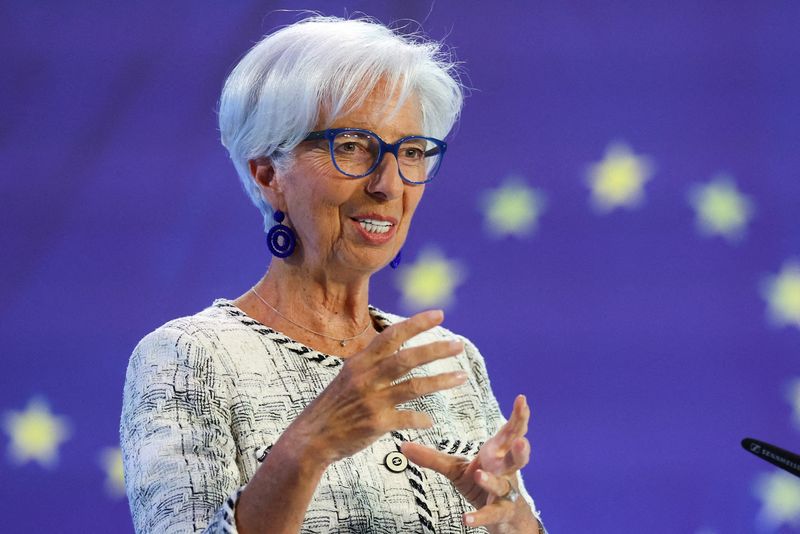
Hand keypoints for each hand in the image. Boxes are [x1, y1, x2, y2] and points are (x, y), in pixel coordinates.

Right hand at [288, 309, 466, 464]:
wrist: (311, 438)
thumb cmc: (333, 406)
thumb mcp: (347, 376)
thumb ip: (371, 362)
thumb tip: (395, 347)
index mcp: (359, 361)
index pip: (392, 335)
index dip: (416, 323)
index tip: (439, 314)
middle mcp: (366, 377)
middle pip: (408, 358)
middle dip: (436, 349)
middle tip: (458, 344)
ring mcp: (372, 400)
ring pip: (414, 387)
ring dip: (441, 381)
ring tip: (461, 377)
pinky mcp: (376, 423)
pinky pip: (408, 419)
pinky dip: (422, 419)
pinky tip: (430, 421)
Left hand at [402, 395, 537, 531]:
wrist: (503, 517)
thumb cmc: (482, 481)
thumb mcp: (456, 467)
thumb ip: (432, 457)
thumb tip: (403, 446)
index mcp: (498, 453)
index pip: (511, 432)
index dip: (518, 416)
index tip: (521, 399)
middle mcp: (506, 471)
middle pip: (517, 459)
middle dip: (520, 449)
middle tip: (520, 441)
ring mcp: (505, 492)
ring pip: (501, 486)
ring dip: (491, 481)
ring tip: (480, 475)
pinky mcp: (499, 513)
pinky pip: (490, 514)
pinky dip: (479, 516)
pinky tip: (466, 518)